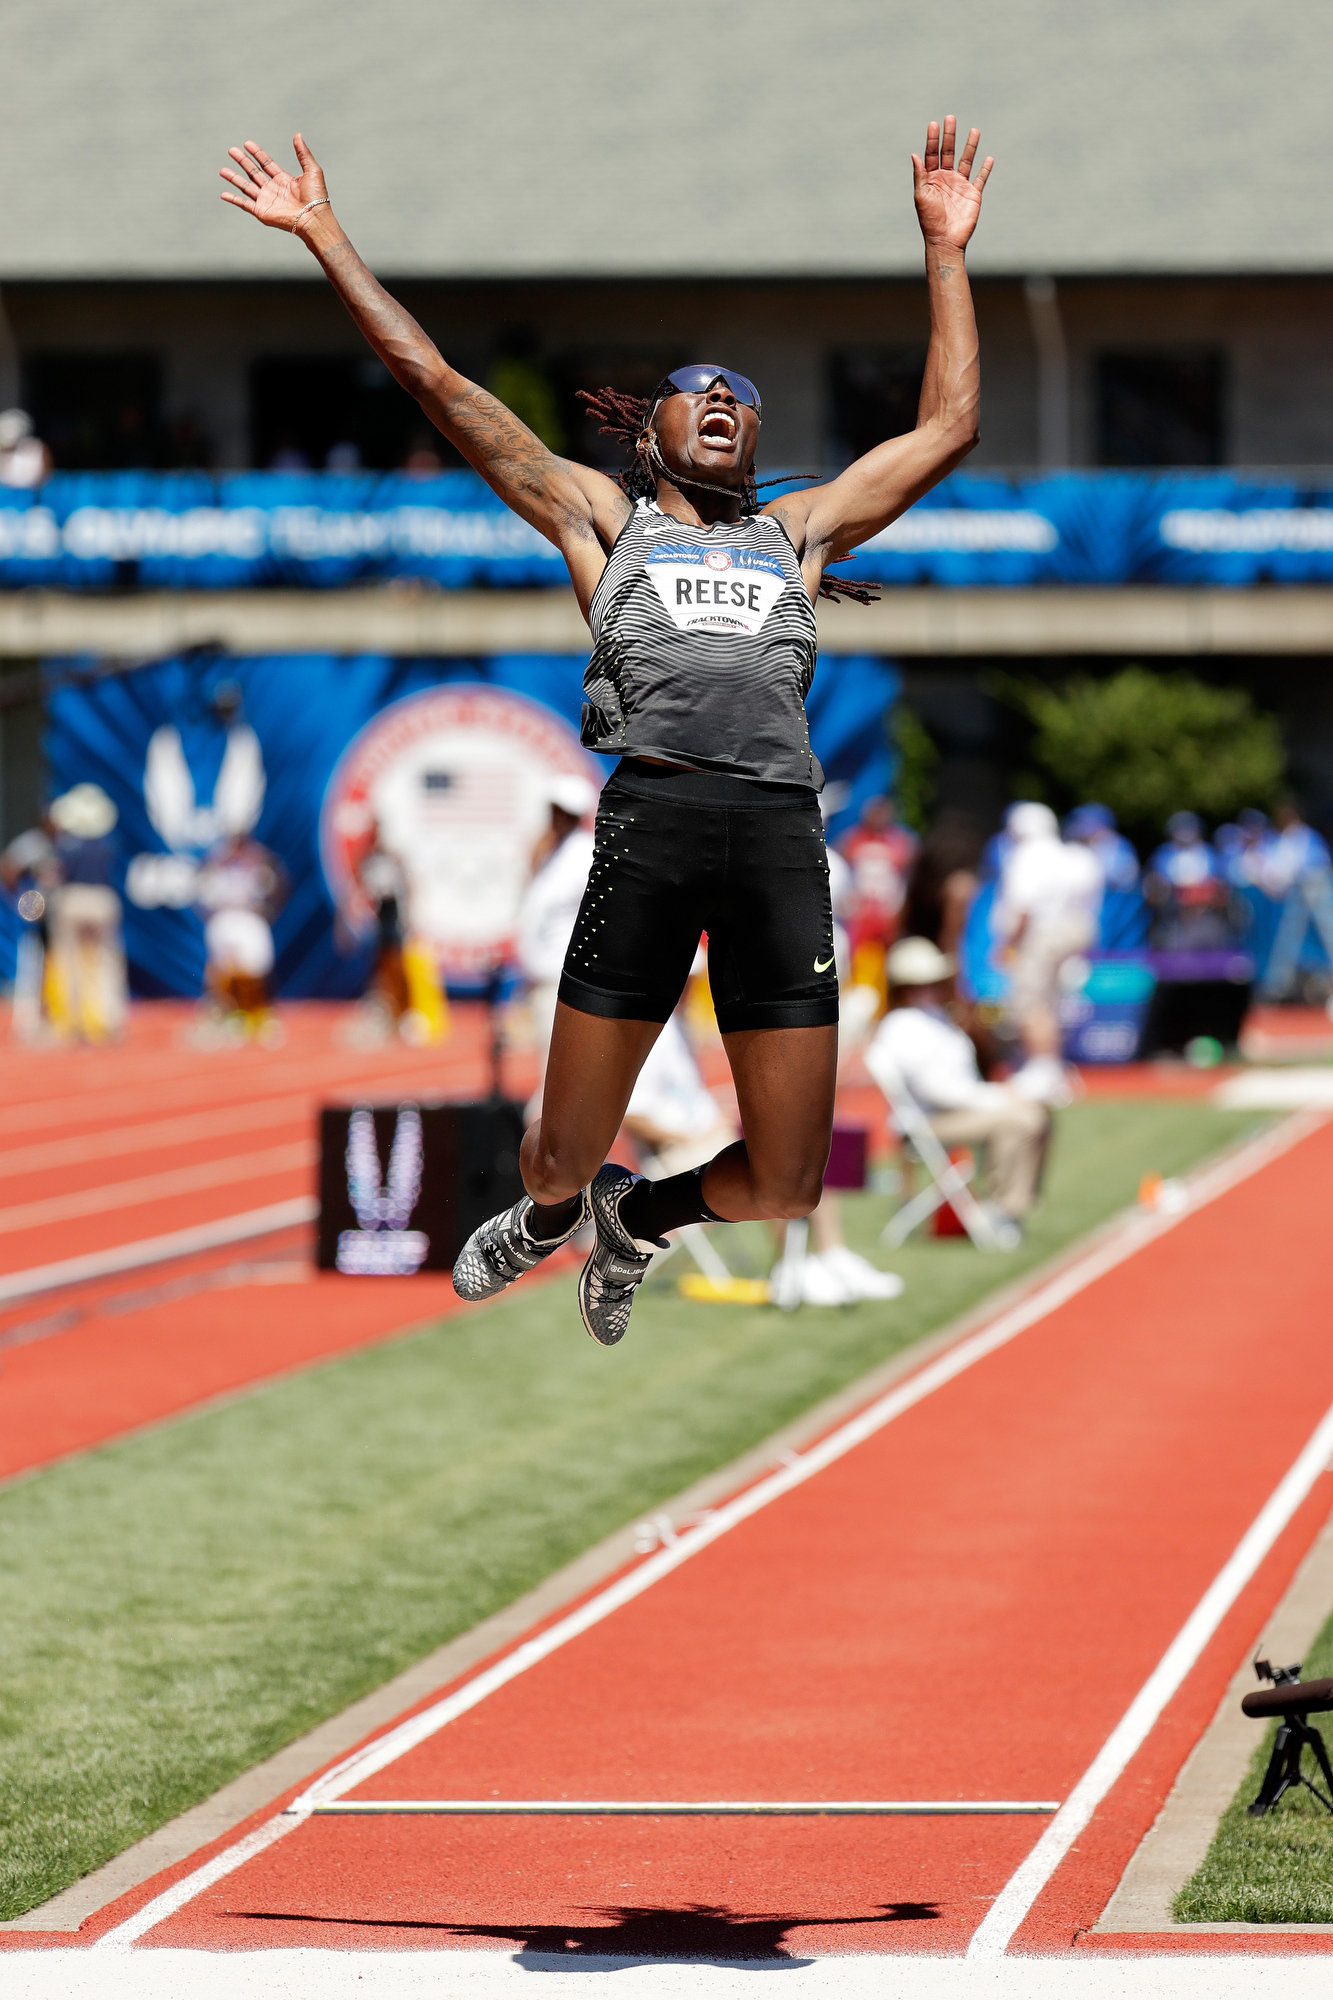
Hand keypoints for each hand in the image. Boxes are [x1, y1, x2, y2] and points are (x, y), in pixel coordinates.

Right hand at [220, 133, 327, 232]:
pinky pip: (244, 204)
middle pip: (254, 172)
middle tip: (231, 150)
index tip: (247, 143)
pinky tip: (223, 194)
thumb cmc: (316, 197)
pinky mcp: (262, 212)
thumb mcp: (312, 169)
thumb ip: (303, 153)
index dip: (257, 153)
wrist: (314, 217)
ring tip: (222, 170)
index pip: (267, 164)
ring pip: (246, 186)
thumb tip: (298, 135)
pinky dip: (233, 200)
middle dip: (242, 161)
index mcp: (284, 180)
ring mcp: (267, 201)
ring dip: (234, 178)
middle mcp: (273, 190)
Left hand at [911, 116, 991, 252]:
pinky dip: (985, 169)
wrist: (945, 241)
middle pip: (948, 152)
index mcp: (932, 179)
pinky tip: (988, 158)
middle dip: (950, 136)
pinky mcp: (973, 194)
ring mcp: (960, 185)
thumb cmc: (929, 220)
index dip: (933, 139)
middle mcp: (946, 179)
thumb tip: (914, 154)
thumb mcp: (921, 196)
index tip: (934, 124)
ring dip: (970, 146)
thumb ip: (920, 175)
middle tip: (951, 117)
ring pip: (966, 160)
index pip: (932, 154)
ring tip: (974, 130)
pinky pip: (981, 178)